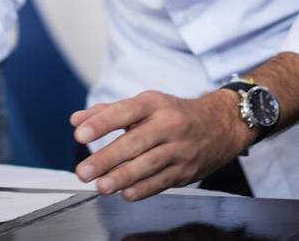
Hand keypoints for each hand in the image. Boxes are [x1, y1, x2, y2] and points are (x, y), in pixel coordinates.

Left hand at [71, 89, 252, 201]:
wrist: (221, 124)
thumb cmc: (175, 114)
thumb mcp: (146, 105)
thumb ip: (109, 113)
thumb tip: (77, 120)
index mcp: (154, 104)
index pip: (125, 112)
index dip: (101, 123)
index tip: (80, 135)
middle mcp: (168, 124)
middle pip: (135, 142)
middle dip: (107, 158)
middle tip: (84, 171)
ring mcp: (179, 148)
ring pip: (149, 164)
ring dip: (123, 177)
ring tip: (101, 186)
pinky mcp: (187, 170)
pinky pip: (163, 181)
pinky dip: (144, 189)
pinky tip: (126, 194)